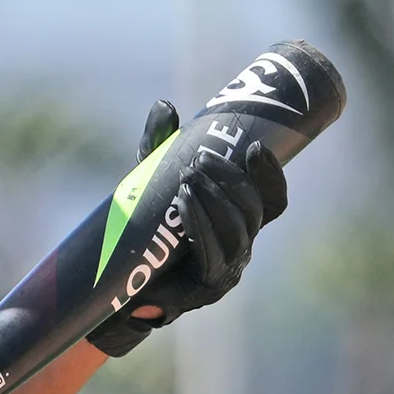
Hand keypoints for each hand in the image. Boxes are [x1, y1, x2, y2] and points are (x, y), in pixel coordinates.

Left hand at [87, 99, 288, 355]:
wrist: (121, 285)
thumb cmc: (147, 230)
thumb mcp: (153, 182)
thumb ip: (160, 146)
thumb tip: (166, 105)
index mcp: (240, 220)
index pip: (272, 198)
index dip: (271, 173)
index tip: (255, 146)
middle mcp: (242, 243)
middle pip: (253, 210)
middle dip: (231, 180)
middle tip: (200, 160)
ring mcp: (230, 268)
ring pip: (237, 231)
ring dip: (215, 201)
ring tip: (188, 179)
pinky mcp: (209, 288)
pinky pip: (214, 256)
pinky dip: (201, 225)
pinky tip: (185, 204)